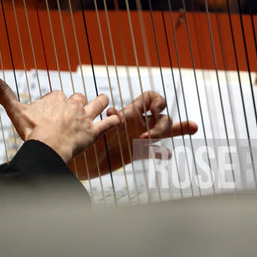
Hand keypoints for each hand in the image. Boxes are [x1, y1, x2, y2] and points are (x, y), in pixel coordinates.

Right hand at [0, 75, 120, 161]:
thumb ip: (3, 94)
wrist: (48, 147)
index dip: (55, 102)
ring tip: (104, 98)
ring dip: (101, 101)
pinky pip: (109, 123)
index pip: (58, 95)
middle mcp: (73, 104)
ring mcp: (85, 118)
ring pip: (98, 104)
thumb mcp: (15, 110)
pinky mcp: (94, 132)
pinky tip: (118, 118)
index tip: (50, 111)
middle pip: (78, 98)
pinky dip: (114, 120)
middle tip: (77, 107)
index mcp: (56, 97)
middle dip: (78, 101)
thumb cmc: (32, 130)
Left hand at [69, 91, 197, 179]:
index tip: (154, 110)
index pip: (150, 98)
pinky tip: (167, 155)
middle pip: (162, 116)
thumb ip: (108, 120)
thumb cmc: (85, 138)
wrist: (80, 159)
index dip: (157, 100)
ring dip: (172, 131)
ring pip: (163, 132)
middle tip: (148, 136)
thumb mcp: (97, 126)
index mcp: (129, 112)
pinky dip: (161, 153)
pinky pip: (153, 152)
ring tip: (177, 134)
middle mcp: (137, 123)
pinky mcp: (136, 153)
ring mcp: (138, 138)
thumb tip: (112, 111)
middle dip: (163, 125)